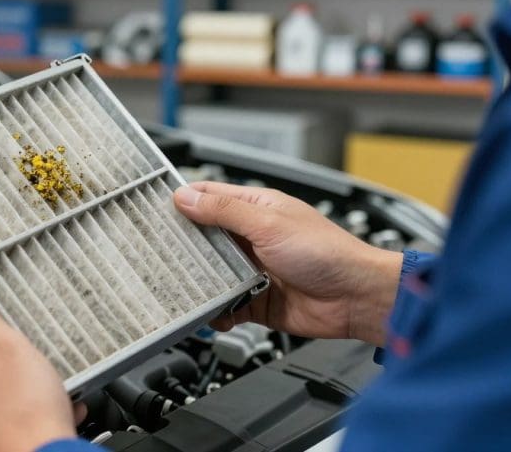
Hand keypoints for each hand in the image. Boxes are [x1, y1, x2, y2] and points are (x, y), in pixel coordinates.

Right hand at [174, 182, 401, 345]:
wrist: (356, 298)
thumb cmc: (327, 253)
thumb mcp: (269, 225)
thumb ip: (224, 211)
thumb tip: (186, 196)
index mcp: (257, 210)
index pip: (210, 197)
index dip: (183, 200)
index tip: (154, 207)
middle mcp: (253, 238)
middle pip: (206, 238)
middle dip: (184, 246)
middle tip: (157, 253)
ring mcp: (254, 270)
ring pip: (213, 274)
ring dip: (200, 282)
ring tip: (180, 286)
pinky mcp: (257, 300)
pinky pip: (228, 305)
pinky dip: (217, 311)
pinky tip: (212, 314)